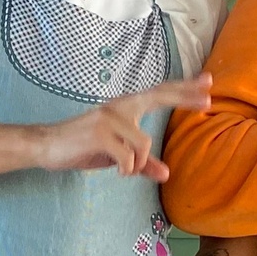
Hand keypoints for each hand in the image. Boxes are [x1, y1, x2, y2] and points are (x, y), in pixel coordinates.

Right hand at [34, 76, 213, 180]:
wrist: (47, 147)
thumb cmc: (83, 148)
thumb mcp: (117, 157)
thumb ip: (142, 164)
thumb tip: (167, 174)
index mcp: (125, 108)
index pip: (160, 93)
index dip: (184, 88)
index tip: (208, 81)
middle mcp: (120, 107)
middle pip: (159, 95)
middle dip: (185, 96)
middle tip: (209, 99)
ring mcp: (109, 118)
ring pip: (144, 144)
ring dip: (138, 164)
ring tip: (124, 169)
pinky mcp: (100, 133)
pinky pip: (129, 158)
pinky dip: (127, 170)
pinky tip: (117, 171)